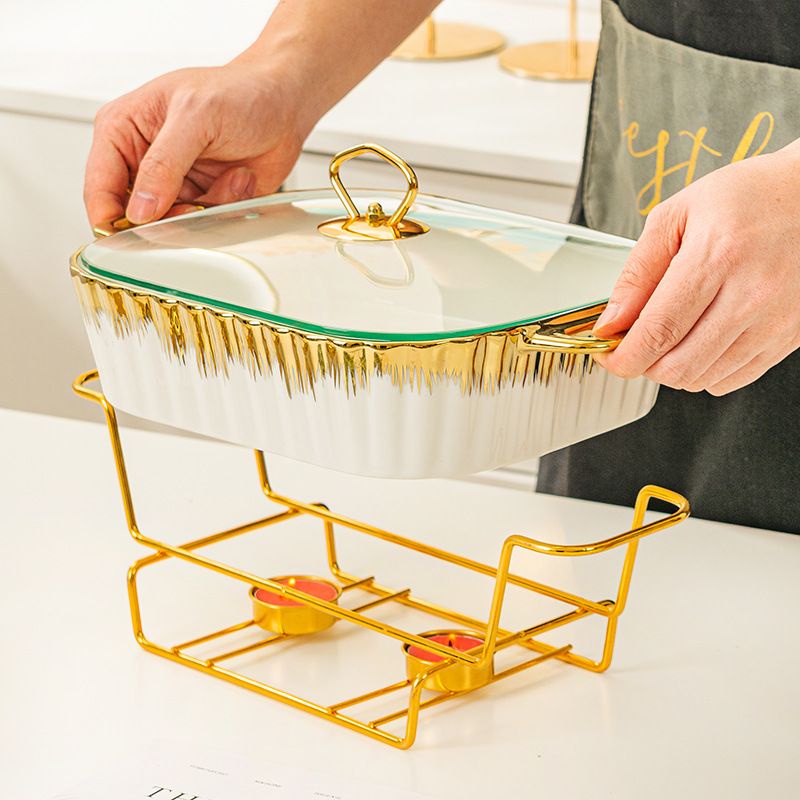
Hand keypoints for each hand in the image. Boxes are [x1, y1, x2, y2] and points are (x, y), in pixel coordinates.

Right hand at [84, 63, 305, 227]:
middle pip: (135, 217)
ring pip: (173, 225)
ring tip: (230, 176)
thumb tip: (139, 208)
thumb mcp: (195, 118)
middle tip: (195, 204)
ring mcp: (173, 185)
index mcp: (122, 131)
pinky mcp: (202, 200)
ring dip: (206, 208)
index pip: (99, 186)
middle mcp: (143, 162)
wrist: (283, 105)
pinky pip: (204, 224)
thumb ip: (163, 165)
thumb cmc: (237, 93)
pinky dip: (227, 206)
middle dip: (169, 217)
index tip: (132, 236)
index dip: (110, 218)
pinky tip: (240, 178)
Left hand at [593, 144, 799, 395]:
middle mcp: (752, 294)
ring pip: (701, 379)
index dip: (622, 355)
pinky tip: (699, 341)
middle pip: (677, 366)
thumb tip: (611, 322)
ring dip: (671, 369)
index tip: (605, 353)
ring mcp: (775, 321)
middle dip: (642, 364)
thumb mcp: (677, 215)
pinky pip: (731, 380)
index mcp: (717, 257)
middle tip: (633, 343)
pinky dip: (703, 372)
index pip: (657, 331)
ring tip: (668, 336)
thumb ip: (637, 272)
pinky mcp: (789, 337)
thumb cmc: (747, 197)